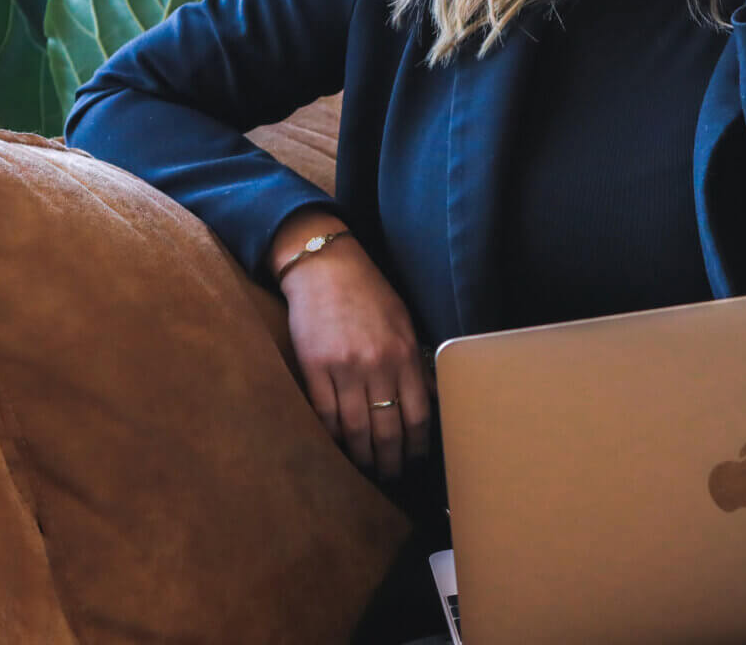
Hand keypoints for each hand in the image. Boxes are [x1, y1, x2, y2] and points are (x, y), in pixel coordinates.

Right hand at [279, 232, 433, 478]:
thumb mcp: (403, 322)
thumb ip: (415, 362)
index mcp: (403, 353)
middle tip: (390, 477)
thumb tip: (431, 399)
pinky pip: (325, 415)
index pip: (417, 414)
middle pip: (387, 430)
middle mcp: (377, 364)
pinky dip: (332, 437)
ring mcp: (344, 368)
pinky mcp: (314, 368)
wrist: (326, 267)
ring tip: (364, 470)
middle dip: (390, 461)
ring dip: (361, 457)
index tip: (416, 460)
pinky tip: (338, 447)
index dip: (417, 445)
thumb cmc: (368, 293)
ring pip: (356, 429)